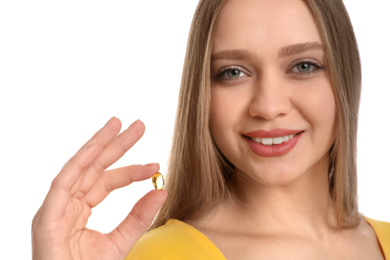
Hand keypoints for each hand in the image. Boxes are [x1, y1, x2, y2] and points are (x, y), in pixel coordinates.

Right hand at [31, 117, 166, 259]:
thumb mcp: (120, 242)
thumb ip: (139, 217)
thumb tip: (162, 191)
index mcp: (80, 210)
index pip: (107, 182)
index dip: (131, 171)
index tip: (155, 166)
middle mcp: (67, 204)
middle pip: (94, 167)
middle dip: (116, 145)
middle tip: (138, 125)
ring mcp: (56, 208)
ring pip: (79, 167)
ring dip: (98, 143)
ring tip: (117, 124)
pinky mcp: (47, 216)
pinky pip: (64, 182)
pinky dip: (79, 162)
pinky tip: (97, 145)